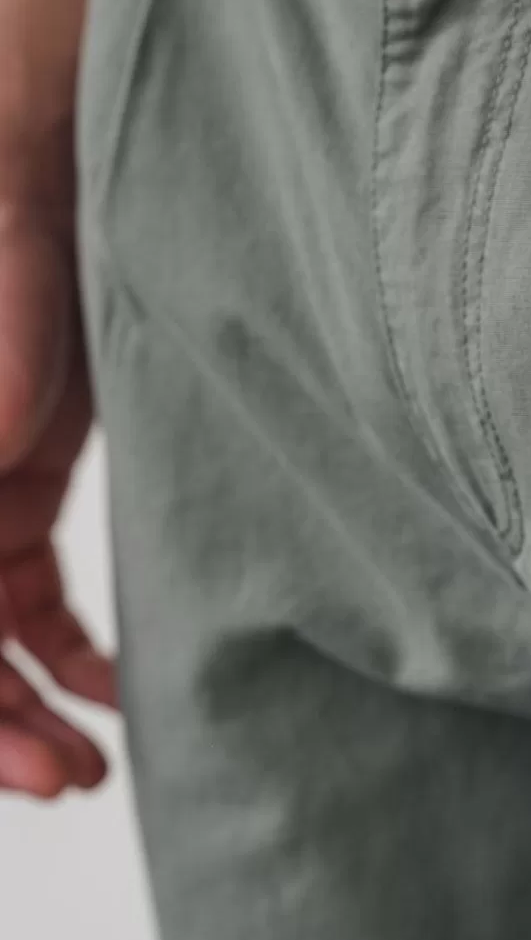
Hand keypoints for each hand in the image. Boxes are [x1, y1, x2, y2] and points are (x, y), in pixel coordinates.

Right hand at [0, 178, 115, 796]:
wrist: (59, 159)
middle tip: (67, 780)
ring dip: (21, 708)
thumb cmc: (6, 228)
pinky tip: (110, 689)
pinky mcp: (14, 483)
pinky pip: (22, 599)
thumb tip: (6, 496)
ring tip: (86, 769)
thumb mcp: (0, 332)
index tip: (18, 763)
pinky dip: (61, 652)